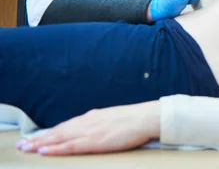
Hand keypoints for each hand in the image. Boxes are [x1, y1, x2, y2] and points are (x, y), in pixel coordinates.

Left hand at [16, 102, 159, 155]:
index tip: (36, 138)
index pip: (66, 126)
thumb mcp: (113, 118)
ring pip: (59, 138)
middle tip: (21, 144)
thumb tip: (94, 127)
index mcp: (92, 117)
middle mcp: (87, 122)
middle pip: (58, 131)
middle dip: (39, 139)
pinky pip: (70, 146)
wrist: (145, 117)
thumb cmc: (134, 119)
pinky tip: (44, 151)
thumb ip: (101, 123)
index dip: (50, 133)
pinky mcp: (94, 141)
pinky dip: (55, 149)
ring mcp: (89, 131)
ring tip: (26, 148)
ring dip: (41, 144)